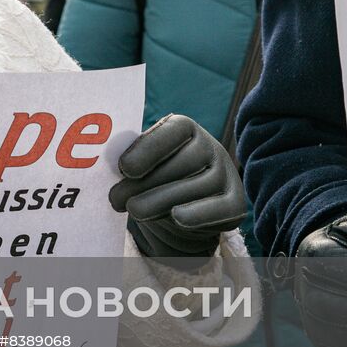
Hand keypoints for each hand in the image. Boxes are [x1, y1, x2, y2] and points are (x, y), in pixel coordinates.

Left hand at [109, 114, 247, 258]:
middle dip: (146, 182)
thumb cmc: (153, 177)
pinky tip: (177, 217)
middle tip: (116, 199)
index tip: (125, 168)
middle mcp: (211, 148)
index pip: (174, 129)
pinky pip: (220, 209)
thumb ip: (133, 160)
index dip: (149, 147)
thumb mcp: (143, 163)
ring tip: (133, 211)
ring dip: (162, 201)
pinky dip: (198, 214)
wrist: (180, 208)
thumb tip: (111, 167)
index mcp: (186, 129)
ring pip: (197, 187)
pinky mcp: (235, 203)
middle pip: (183, 162)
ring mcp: (226, 175)